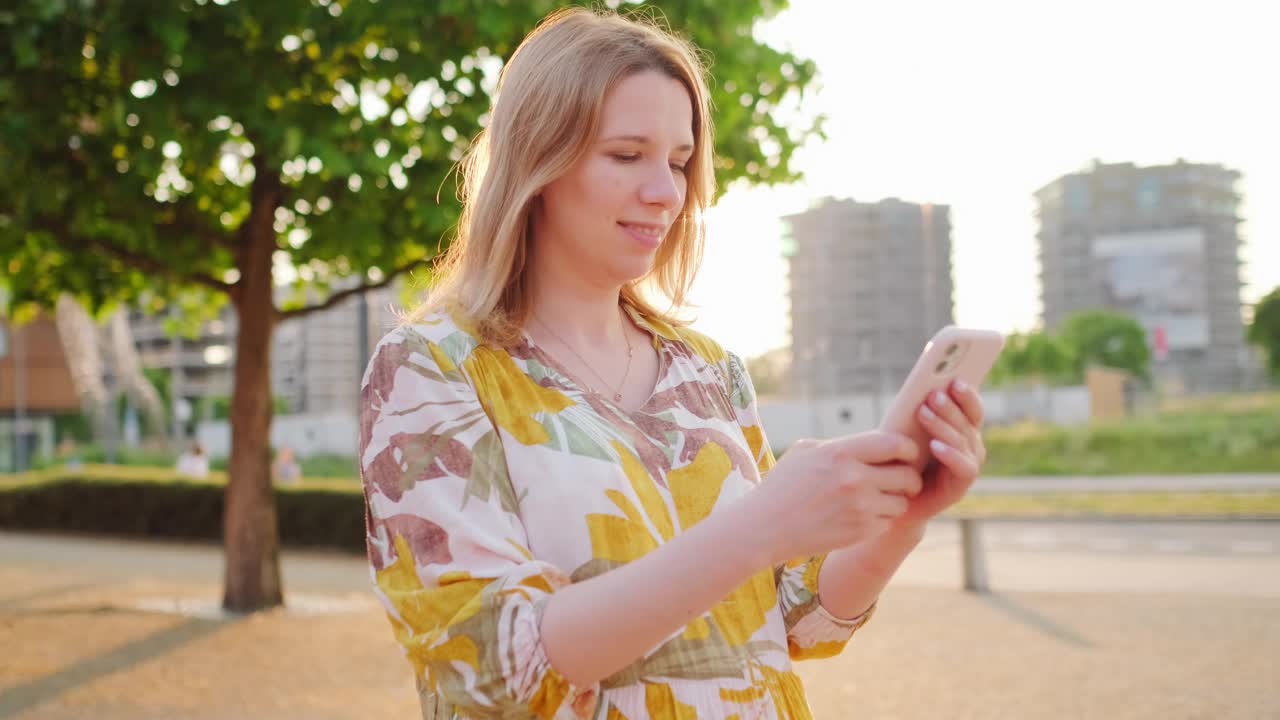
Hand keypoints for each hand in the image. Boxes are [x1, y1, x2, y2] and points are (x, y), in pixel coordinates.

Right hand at [749, 431, 922, 564]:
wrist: (765, 526)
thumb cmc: (783, 485)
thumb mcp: (806, 451)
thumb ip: (843, 445)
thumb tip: (875, 444)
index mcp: (840, 452)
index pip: (895, 444)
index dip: (908, 449)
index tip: (905, 454)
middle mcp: (854, 479)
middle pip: (907, 475)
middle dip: (909, 477)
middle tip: (902, 480)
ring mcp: (859, 508)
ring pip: (901, 502)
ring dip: (895, 500)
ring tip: (878, 498)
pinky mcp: (859, 532)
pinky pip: (888, 522)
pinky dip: (880, 519)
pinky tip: (862, 516)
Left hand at [898, 379, 986, 526]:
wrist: (895, 499)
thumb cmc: (901, 459)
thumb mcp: (908, 431)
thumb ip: (919, 413)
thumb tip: (920, 388)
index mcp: (962, 428)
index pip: (972, 408)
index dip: (967, 394)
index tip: (955, 379)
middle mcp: (971, 445)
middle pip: (967, 422)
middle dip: (950, 407)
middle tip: (931, 395)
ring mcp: (968, 464)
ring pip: (963, 441)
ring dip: (943, 425)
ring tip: (924, 413)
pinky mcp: (961, 485)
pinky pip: (962, 466)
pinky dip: (950, 454)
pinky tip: (934, 446)